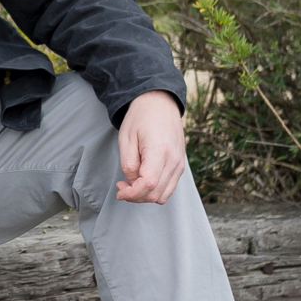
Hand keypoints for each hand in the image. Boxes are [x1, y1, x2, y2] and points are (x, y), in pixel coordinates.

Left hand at [115, 90, 188, 204]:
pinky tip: (143, 181)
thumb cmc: (140, 118)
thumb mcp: (126, 139)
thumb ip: (128, 164)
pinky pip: (169, 188)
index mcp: (159, 152)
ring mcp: (179, 164)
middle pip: (156, 194)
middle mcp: (174, 161)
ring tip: (132, 184)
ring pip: (164, 195)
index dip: (132, 194)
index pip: (148, 185)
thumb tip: (133, 183)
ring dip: (145, 196)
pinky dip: (155, 191)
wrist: (160, 104)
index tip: (120, 191)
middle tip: (122, 187)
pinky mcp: (180, 165)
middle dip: (135, 197)